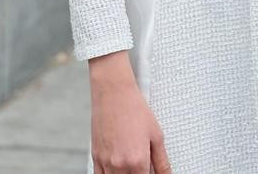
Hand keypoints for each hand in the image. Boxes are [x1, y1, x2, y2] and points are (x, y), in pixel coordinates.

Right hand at [89, 52, 171, 172]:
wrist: (113, 92)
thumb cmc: (135, 109)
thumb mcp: (156, 134)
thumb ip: (162, 161)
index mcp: (138, 161)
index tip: (151, 171)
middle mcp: (120, 166)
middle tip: (143, 166)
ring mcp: (105, 163)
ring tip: (131, 165)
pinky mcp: (96, 158)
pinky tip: (118, 169)